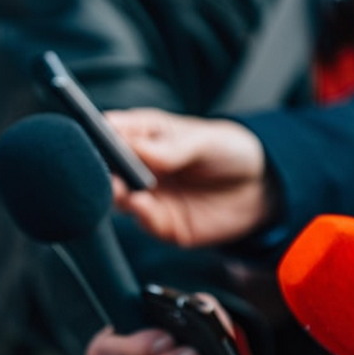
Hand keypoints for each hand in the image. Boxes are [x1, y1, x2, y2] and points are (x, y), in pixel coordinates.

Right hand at [105, 108, 274, 246]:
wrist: (261, 188)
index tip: (91, 138)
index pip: (108, 131)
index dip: (95, 134)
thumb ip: (170, 147)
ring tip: (122, 188)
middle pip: (104, 168)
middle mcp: (137, 166)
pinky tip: (140, 205)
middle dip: (100, 169)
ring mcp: (146, 195)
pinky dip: (138, 214)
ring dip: (116, 193)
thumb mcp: (202, 140)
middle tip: (106, 169)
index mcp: (142, 135)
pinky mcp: (161, 223)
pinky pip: (142, 221)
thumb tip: (136, 150)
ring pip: (117, 197)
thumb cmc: (227, 151)